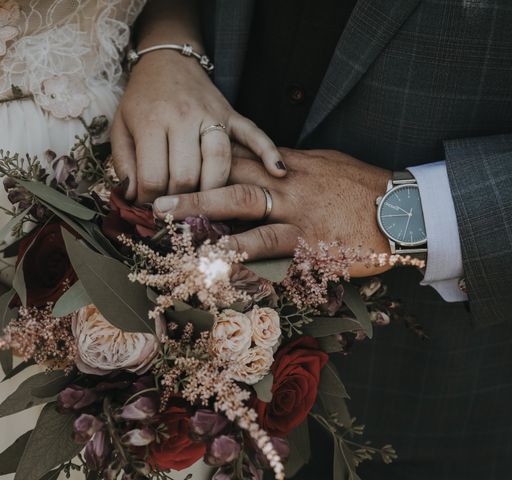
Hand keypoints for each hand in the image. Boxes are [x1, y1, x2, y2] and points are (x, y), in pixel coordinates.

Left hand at [111, 50, 285, 203]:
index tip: (150, 207)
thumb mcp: (121, 128)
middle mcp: (184, 117)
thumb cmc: (141, 100)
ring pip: (219, 161)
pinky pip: (254, 134)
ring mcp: (212, 115)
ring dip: (214, 190)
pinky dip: (267, 153)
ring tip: (209, 207)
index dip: (150, 200)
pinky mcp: (232, 114)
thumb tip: (133, 197)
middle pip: (187, 175)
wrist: (167, 61)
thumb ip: (124, 164)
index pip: (153, 176)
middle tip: (177, 210)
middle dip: (180, 201)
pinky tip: (277, 171)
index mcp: (152, 122)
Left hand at [153, 148, 392, 276]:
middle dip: (195, 189)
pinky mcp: (312, 247)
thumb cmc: (363, 187)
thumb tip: (261, 163)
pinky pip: (274, 254)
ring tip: (176, 229)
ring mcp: (300, 218)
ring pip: (248, 215)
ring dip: (209, 221)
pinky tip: (221, 270)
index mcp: (290, 167)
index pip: (240, 159)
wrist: (405, 210)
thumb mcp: (324, 164)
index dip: (205, 164)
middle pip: (235, 182)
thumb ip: (289, 165)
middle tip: (160, 199)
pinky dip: (246, 262)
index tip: (175, 169)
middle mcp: (289, 188)